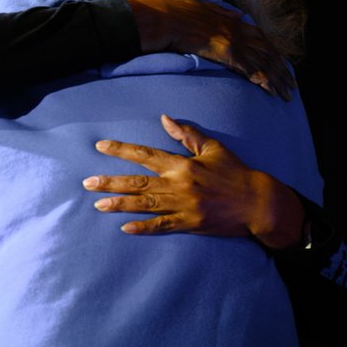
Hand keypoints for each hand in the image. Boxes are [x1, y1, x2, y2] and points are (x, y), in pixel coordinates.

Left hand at [82, 114, 304, 248]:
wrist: (258, 203)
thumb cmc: (235, 172)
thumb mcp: (212, 148)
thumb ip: (186, 134)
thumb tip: (165, 118)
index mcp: (182, 165)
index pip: (145, 155)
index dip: (121, 150)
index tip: (100, 147)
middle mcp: (179, 185)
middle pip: (138, 183)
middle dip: (110, 182)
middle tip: (88, 183)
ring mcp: (183, 206)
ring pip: (145, 205)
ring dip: (120, 204)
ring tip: (98, 205)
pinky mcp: (190, 224)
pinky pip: (163, 226)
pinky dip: (144, 228)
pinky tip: (125, 228)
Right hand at [125, 0, 295, 100]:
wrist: (166, 19)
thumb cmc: (177, 13)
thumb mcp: (203, 6)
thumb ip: (222, 12)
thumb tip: (238, 14)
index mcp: (233, 21)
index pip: (261, 39)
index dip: (273, 53)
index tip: (281, 65)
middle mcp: (238, 31)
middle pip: (268, 52)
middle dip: (282, 70)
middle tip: (291, 85)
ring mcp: (234, 41)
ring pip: (263, 63)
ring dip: (277, 80)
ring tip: (286, 95)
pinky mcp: (227, 53)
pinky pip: (250, 69)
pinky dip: (263, 80)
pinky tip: (270, 91)